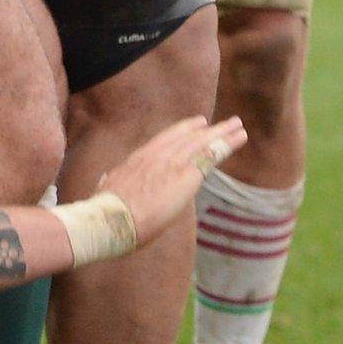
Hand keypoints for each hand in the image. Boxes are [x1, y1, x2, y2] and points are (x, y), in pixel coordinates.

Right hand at [98, 116, 247, 245]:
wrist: (109, 221)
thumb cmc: (103, 215)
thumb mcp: (104, 192)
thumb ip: (108, 183)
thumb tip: (103, 180)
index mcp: (135, 161)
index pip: (162, 141)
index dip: (180, 132)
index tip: (194, 125)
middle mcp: (155, 157)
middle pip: (185, 138)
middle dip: (205, 129)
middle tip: (221, 122)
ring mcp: (171, 165)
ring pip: (201, 142)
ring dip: (221, 132)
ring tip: (237, 125)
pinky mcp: (186, 176)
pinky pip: (211, 155)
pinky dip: (226, 144)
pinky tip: (239, 137)